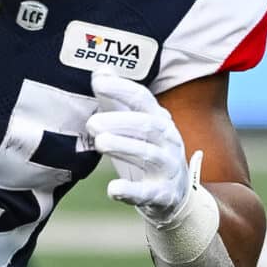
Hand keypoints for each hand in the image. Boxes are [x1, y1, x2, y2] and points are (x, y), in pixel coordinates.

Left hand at [85, 75, 195, 223]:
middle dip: (120, 121)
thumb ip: (117, 100)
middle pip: (147, 125)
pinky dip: (130, 191)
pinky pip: (147, 192)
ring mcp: (167, 168)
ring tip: (100, 143)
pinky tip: (113, 189)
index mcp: (159, 120)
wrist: (174, 195)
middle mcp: (168, 140)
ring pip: (148, 155)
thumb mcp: (136, 125)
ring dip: (123, 147)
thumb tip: (100, 71)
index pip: (142, 98)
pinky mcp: (162, 194)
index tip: (99, 84)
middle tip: (92, 123)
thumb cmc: (148, 153)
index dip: (122, 89)